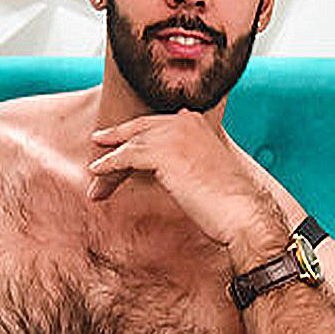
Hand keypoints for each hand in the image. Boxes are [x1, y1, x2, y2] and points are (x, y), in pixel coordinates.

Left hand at [86, 112, 286, 262]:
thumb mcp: (204, 168)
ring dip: (109, 162)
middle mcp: (185, 121)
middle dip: (117, 137)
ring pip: (130, 145)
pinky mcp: (163, 154)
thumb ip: (185, 158)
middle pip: (140, 128)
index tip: (119, 140)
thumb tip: (166, 166)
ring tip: (94, 177)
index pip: (157, 124)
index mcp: (196, 122)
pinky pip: (125, 157)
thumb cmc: (226, 200)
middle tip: (98, 142)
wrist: (240, 212)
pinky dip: (109, 166)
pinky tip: (97, 173)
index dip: (136, 133)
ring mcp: (174, 135)